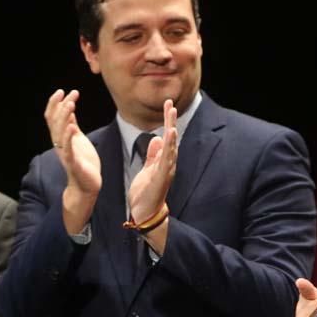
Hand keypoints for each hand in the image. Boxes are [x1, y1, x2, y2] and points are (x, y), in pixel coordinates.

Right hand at [46, 90, 101, 232]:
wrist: (87, 187)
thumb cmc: (84, 164)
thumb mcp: (79, 141)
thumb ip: (72, 127)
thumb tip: (69, 111)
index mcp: (61, 139)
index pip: (53, 118)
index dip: (55, 104)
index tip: (62, 91)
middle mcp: (60, 144)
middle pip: (55, 122)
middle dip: (60, 106)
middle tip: (69, 93)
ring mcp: (65, 153)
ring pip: (59, 133)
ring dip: (64, 117)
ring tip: (71, 104)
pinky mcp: (73, 163)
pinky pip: (68, 149)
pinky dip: (69, 137)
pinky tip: (73, 127)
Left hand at [127, 99, 177, 221]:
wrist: (144, 213)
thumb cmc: (146, 193)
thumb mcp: (148, 169)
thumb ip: (153, 155)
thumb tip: (155, 138)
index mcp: (163, 160)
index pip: (166, 137)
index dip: (167, 121)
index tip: (168, 105)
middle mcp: (168, 164)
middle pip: (170, 139)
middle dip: (170, 121)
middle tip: (170, 103)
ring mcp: (166, 171)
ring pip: (170, 148)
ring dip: (171, 133)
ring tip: (171, 117)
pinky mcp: (161, 178)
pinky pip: (165, 161)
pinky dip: (168, 149)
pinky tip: (168, 138)